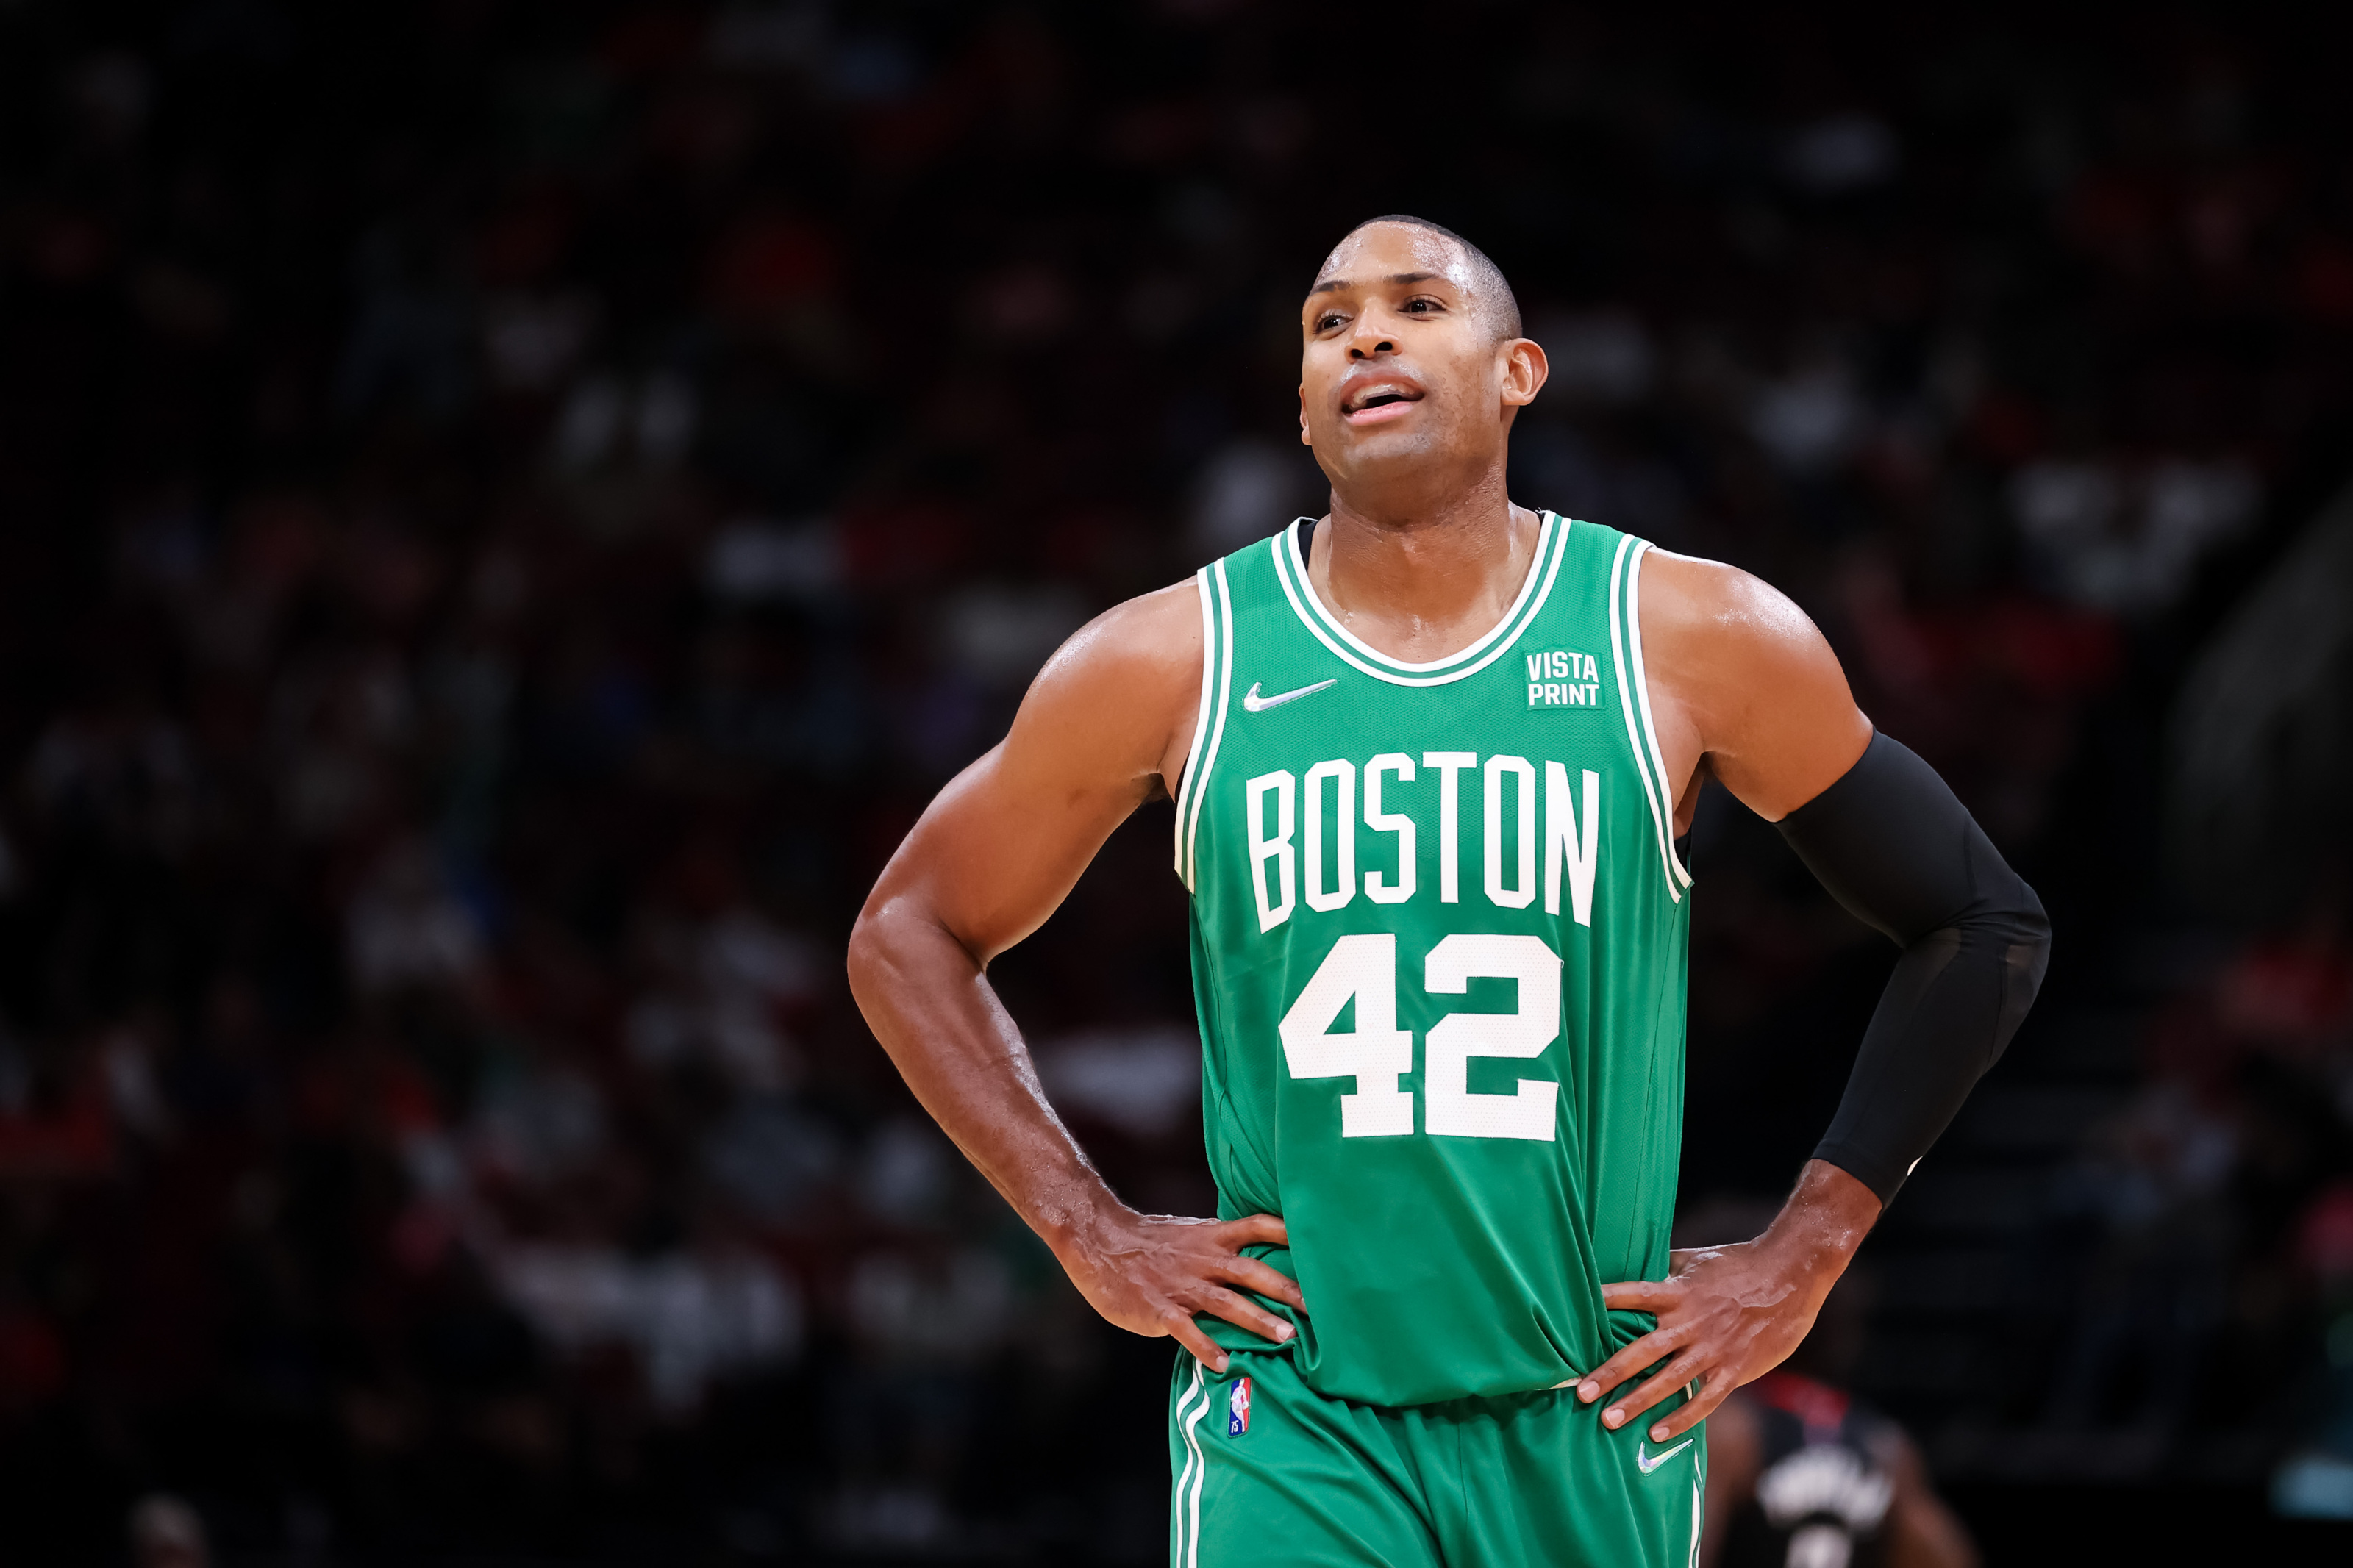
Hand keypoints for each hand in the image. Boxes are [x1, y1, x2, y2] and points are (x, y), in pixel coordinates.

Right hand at [1055, 1208, 1303, 1372]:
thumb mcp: (1189, 1234)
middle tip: (1317, 1308)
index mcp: (1212, 1237)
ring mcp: (1181, 1285)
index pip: (1257, 1226)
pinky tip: (1225, 1364)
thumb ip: (1221, 1246)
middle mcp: (1202, 1259)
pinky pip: (1187, 1330)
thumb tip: (1257, 1259)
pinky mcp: (1159, 1308)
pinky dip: (1206, 1346)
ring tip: (1286, 1338)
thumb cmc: (1149, 1241)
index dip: (1287, 1232)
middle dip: (1285, 1289)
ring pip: (1226, 1302)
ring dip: (1257, 1320)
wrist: (1098, 1241)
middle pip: (1251, 1271)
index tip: (1319, 1243)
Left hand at [1575, 1160, 1877, 1440]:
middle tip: (1581, 1393)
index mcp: (1678, 1291)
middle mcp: (1691, 1322)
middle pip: (1642, 1350)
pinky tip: (1658, 1434)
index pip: (1632, 1295)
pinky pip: (1705, 1400)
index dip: (1603, 1302)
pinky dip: (1682, 1418)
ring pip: (1669, 1380)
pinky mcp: (1735, 1369)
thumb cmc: (1738, 1264)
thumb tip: (1630, 1266)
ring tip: (1608, 1420)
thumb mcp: (1696, 1260)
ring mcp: (1713, 1348)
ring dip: (1638, 1401)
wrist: (1791, 1275)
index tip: (1572, 1315)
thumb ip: (1664, 1270)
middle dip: (1610, 1373)